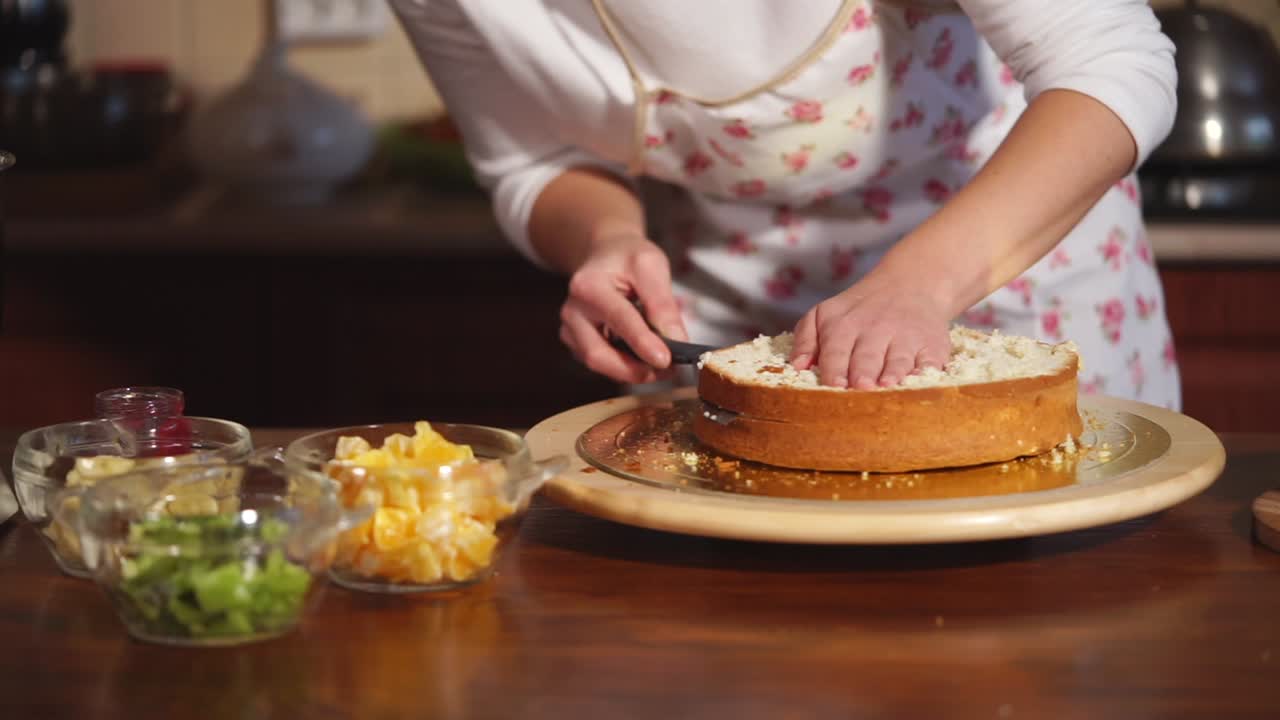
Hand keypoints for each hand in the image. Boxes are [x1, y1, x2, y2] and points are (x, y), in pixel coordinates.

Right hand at [558, 233, 687, 383]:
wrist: (606, 255)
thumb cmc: (628, 258)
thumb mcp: (651, 266)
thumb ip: (663, 304)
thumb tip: (677, 341)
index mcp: (588, 285)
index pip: (619, 319)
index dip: (643, 343)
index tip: (666, 360)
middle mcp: (572, 311)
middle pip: (597, 354)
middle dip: (633, 369)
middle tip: (668, 371)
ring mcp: (570, 329)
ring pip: (598, 364)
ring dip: (632, 371)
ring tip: (661, 365)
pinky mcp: (576, 342)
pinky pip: (601, 362)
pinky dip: (624, 366)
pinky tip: (643, 357)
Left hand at [788, 270, 950, 388]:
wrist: (910, 285)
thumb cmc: (858, 310)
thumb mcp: (824, 313)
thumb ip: (806, 338)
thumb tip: (797, 366)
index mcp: (843, 326)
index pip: (836, 352)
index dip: (835, 371)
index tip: (834, 387)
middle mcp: (875, 331)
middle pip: (866, 358)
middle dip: (862, 375)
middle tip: (860, 388)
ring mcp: (906, 338)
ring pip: (898, 360)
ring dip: (892, 374)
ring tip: (886, 385)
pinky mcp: (932, 346)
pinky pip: (930, 362)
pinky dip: (926, 372)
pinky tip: (919, 382)